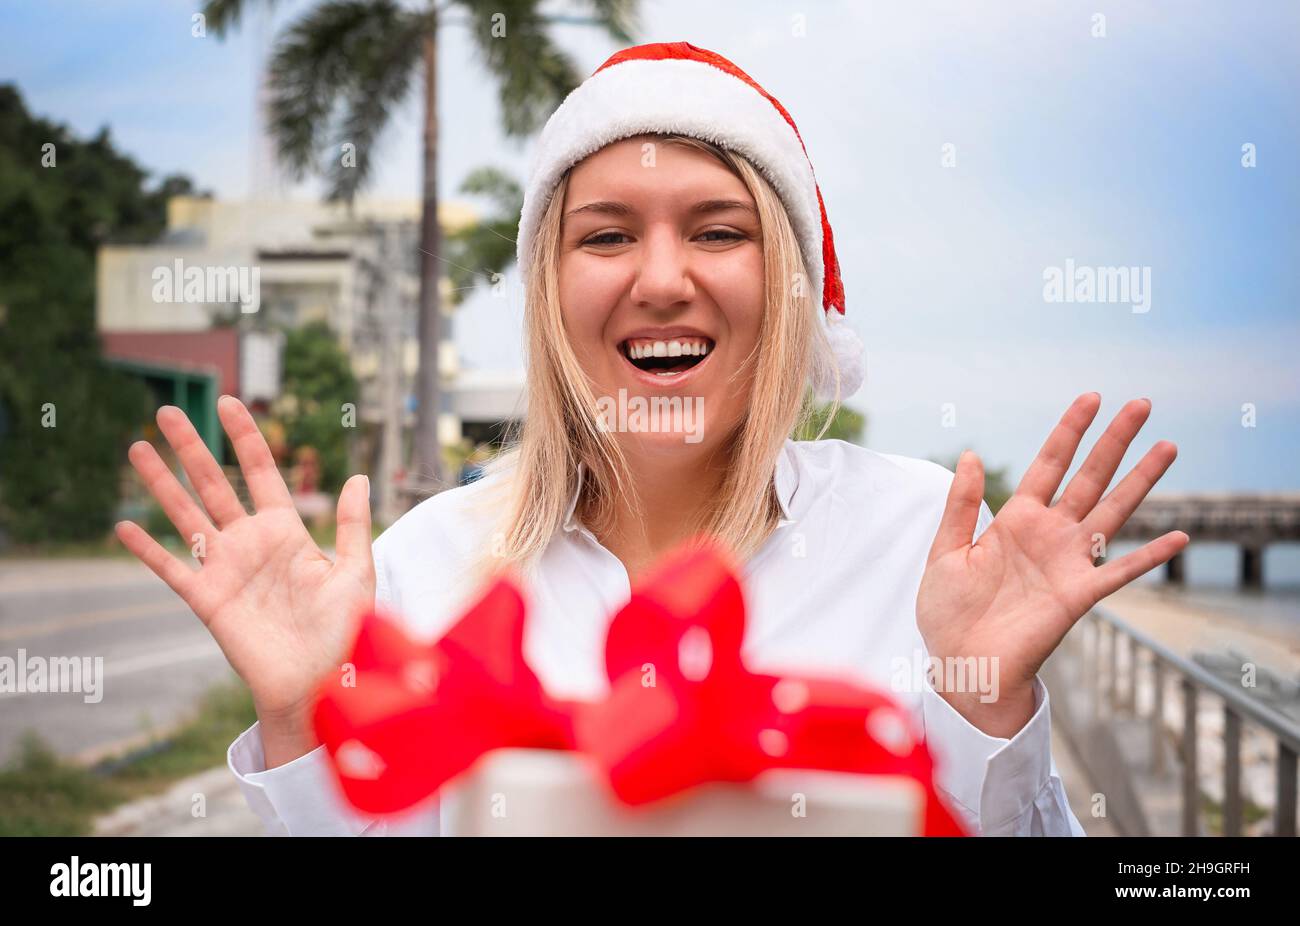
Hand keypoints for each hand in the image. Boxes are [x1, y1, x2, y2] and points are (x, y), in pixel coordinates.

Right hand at [115, 396, 374, 765]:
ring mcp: (226, 570)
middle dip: (192, 447)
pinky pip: (173, 569)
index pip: (260, 473)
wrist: (323, 682)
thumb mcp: (356, 572)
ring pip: (186, 515)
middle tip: (167, 410)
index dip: (245, 438)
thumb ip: (351, 525)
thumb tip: (359, 476)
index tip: (229, 402)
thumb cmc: (346, 631)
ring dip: (161, 483)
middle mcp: (250, 544)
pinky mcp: (208, 601)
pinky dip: (148, 549)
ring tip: (136, 448)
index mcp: (287, 532)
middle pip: (214, 484)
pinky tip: (124, 525)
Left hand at [916, 394, 1187, 736]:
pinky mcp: (1078, 595)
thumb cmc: (949, 613)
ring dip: (1141, 480)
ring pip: (1112, 511)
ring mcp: (1067, 563)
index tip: (1091, 397)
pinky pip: (1119, 571)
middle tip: (1142, 403)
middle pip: (1089, 476)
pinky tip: (1179, 536)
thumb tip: (969, 454)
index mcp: (1015, 520)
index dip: (1070, 431)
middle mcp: (1049, 535)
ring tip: (1168, 446)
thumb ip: (961, 505)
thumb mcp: (946, 551)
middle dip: (1115, 440)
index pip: (1050, 464)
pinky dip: (1150, 556)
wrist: (960, 665)